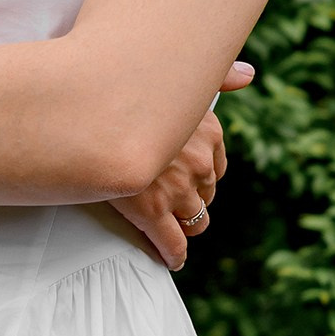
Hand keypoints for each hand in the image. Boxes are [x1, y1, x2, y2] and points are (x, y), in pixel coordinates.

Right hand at [107, 61, 251, 269]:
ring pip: (196, 219)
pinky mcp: (152, 211)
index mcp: (207, 128)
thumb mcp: (176, 75)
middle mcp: (198, 160)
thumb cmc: (126, 88)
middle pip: (207, 193)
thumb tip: (249, 75)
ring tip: (173, 229)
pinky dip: (173, 254)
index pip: (216, 165)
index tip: (189, 180)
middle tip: (174, 204)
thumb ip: (218, 77)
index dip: (201, 176)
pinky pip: (171, 242)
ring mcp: (177, 188)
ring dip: (185, 224)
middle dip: (193, 200)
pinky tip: (171, 260)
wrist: (85, 110)